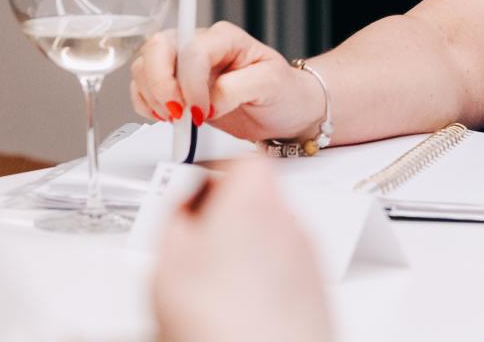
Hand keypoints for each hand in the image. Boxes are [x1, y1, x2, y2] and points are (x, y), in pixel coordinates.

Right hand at [129, 21, 322, 142]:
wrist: (286, 109)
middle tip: (178, 113)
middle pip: (158, 47)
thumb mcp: (271, 85)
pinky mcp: (175, 84)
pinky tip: (167, 117)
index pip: (192, 50)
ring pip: (145, 66)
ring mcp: (184, 63)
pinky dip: (146, 104)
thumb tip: (208, 100)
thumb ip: (237, 88)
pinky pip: (142, 86)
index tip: (201, 110)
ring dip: (152, 96)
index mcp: (226, 37)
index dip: (190, 82)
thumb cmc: (284, 92)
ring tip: (178, 118)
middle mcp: (201, 44)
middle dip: (160, 84)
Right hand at [152, 158, 333, 341]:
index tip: (191, 189)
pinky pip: (283, 273)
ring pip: (270, 239)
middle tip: (192, 246)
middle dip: (223, 219)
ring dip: (241, 252)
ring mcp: (310, 258)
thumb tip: (181, 207)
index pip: (243, 160)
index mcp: (256, 199)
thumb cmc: (223, 323)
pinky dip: (260, 282)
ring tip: (208, 289)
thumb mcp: (167, 262)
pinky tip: (233, 311)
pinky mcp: (317, 292)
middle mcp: (293, 222)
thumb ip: (173, 219)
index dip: (213, 172)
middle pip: (258, 200)